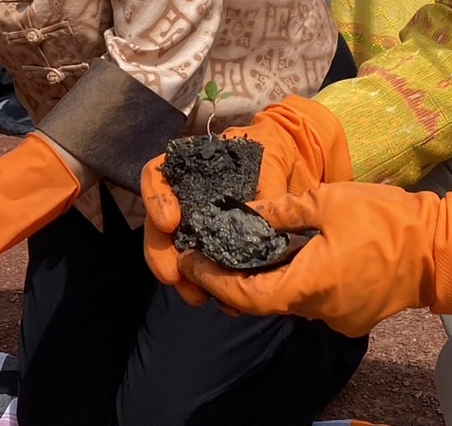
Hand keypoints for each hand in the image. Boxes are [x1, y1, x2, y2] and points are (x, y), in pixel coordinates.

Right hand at [143, 95, 351, 303]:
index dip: (155, 200)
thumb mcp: (271, 154)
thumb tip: (257, 215)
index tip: (170, 224)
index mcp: (190, 168)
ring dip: (184, 277)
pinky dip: (211, 285)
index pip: (156, 177)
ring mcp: (201, 226)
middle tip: (174, 276)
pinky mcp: (220, 248)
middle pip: (158, 225)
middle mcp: (187, 198)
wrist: (295, 163)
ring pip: (178, 253)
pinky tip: (224, 300)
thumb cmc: (275, 151)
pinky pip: (207, 269)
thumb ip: (264, 181)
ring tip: (198, 297)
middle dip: (161, 253)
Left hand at [177, 183, 451, 336]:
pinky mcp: (351, 314)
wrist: (440, 249)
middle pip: (262, 303)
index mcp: (308, 285)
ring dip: (262, 282)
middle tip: (207, 256)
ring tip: (238, 252)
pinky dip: (290, 283)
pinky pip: (310, 301)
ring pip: (286, 303)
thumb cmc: (385, 219)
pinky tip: (282, 258)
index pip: (247, 296)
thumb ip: (282, 209)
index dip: (214, 281)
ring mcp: (337, 317)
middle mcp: (318, 310)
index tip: (191, 262)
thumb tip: (244, 209)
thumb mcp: (328, 200)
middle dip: (232, 282)